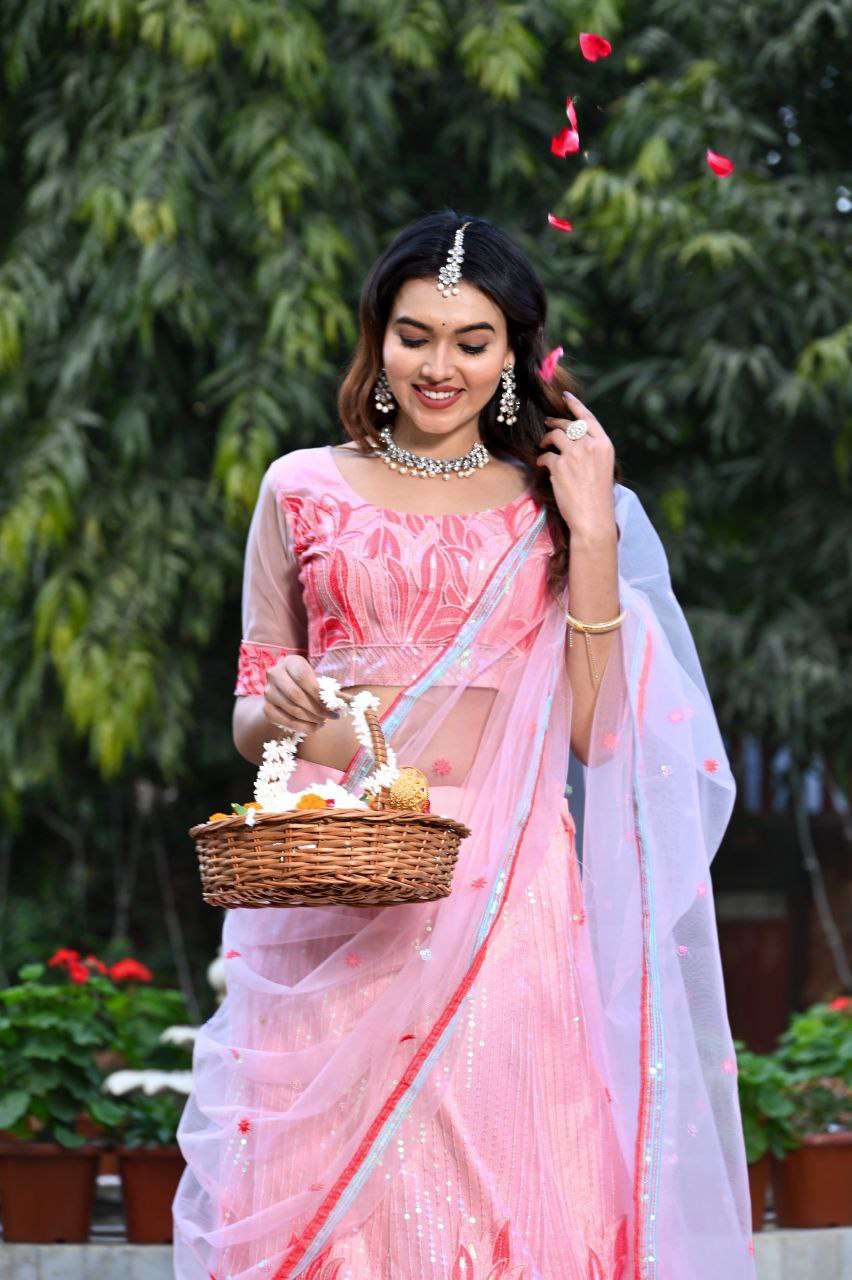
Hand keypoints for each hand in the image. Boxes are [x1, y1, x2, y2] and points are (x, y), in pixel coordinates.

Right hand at [262, 654, 338, 735]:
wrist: (283, 689)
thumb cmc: (306, 683)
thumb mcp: (316, 680)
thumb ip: (329, 690)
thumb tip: (347, 703)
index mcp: (290, 662)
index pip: (303, 678)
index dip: (318, 694)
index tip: (334, 706)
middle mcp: (274, 674)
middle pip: (296, 695)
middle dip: (317, 710)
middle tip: (331, 717)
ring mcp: (268, 692)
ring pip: (292, 710)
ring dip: (312, 720)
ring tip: (324, 722)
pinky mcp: (266, 708)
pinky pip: (286, 722)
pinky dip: (303, 727)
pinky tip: (314, 727)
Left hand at [537, 391, 616, 539]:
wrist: (593, 518)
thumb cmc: (597, 497)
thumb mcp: (602, 467)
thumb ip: (591, 450)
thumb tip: (574, 437)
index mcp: (605, 445)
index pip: (588, 418)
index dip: (575, 405)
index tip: (565, 396)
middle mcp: (591, 445)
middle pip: (568, 424)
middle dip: (555, 421)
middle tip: (547, 423)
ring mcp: (575, 454)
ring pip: (555, 435)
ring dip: (546, 439)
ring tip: (543, 446)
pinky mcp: (559, 465)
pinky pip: (545, 455)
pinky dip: (542, 459)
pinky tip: (542, 465)